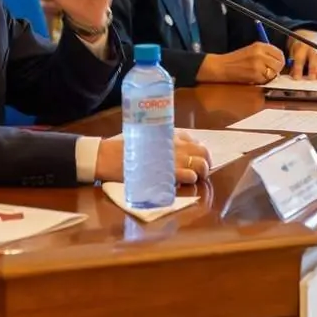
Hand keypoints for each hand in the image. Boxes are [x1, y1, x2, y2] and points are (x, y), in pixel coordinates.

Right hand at [93, 133, 211, 184]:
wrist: (111, 156)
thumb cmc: (126, 148)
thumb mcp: (147, 137)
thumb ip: (162, 142)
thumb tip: (173, 150)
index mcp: (171, 134)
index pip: (195, 142)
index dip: (197, 153)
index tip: (192, 160)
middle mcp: (176, 143)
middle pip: (203, 152)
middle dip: (205, 163)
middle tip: (198, 172)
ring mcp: (174, 158)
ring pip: (201, 165)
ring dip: (201, 173)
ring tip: (192, 178)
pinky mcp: (169, 172)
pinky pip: (190, 176)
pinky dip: (191, 180)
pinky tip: (184, 182)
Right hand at [196, 42, 284, 84]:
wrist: (221, 67)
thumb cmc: (235, 60)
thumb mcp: (251, 51)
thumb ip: (265, 54)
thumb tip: (279, 62)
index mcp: (260, 46)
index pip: (279, 53)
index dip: (279, 61)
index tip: (276, 66)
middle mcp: (260, 53)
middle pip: (279, 64)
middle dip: (276, 70)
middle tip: (268, 73)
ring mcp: (258, 64)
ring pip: (274, 73)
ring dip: (269, 77)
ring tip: (259, 75)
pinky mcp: (255, 75)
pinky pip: (266, 80)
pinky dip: (262, 82)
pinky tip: (254, 79)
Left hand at [287, 29, 316, 78]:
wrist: (309, 38)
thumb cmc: (300, 49)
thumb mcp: (293, 53)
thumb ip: (293, 64)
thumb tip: (293, 76)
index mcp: (302, 46)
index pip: (300, 58)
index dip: (298, 68)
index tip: (297, 78)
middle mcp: (312, 46)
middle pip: (314, 57)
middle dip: (313, 68)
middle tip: (311, 78)